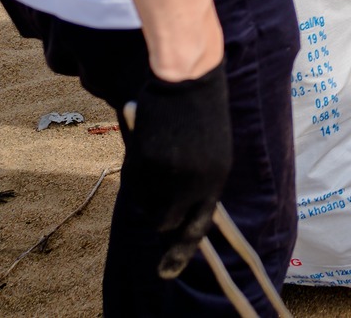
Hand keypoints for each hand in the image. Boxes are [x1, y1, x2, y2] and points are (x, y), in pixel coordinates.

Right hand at [121, 62, 232, 279]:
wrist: (189, 79)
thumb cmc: (203, 111)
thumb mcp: (213, 151)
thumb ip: (198, 182)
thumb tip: (176, 212)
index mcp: (216, 179)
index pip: (198, 227)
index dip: (182, 251)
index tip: (167, 271)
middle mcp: (194, 182)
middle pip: (166, 222)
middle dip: (158, 214)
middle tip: (156, 194)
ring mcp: (168, 172)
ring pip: (146, 203)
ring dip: (146, 192)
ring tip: (157, 159)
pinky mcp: (145, 160)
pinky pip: (134, 182)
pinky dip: (136, 173)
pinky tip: (147, 149)